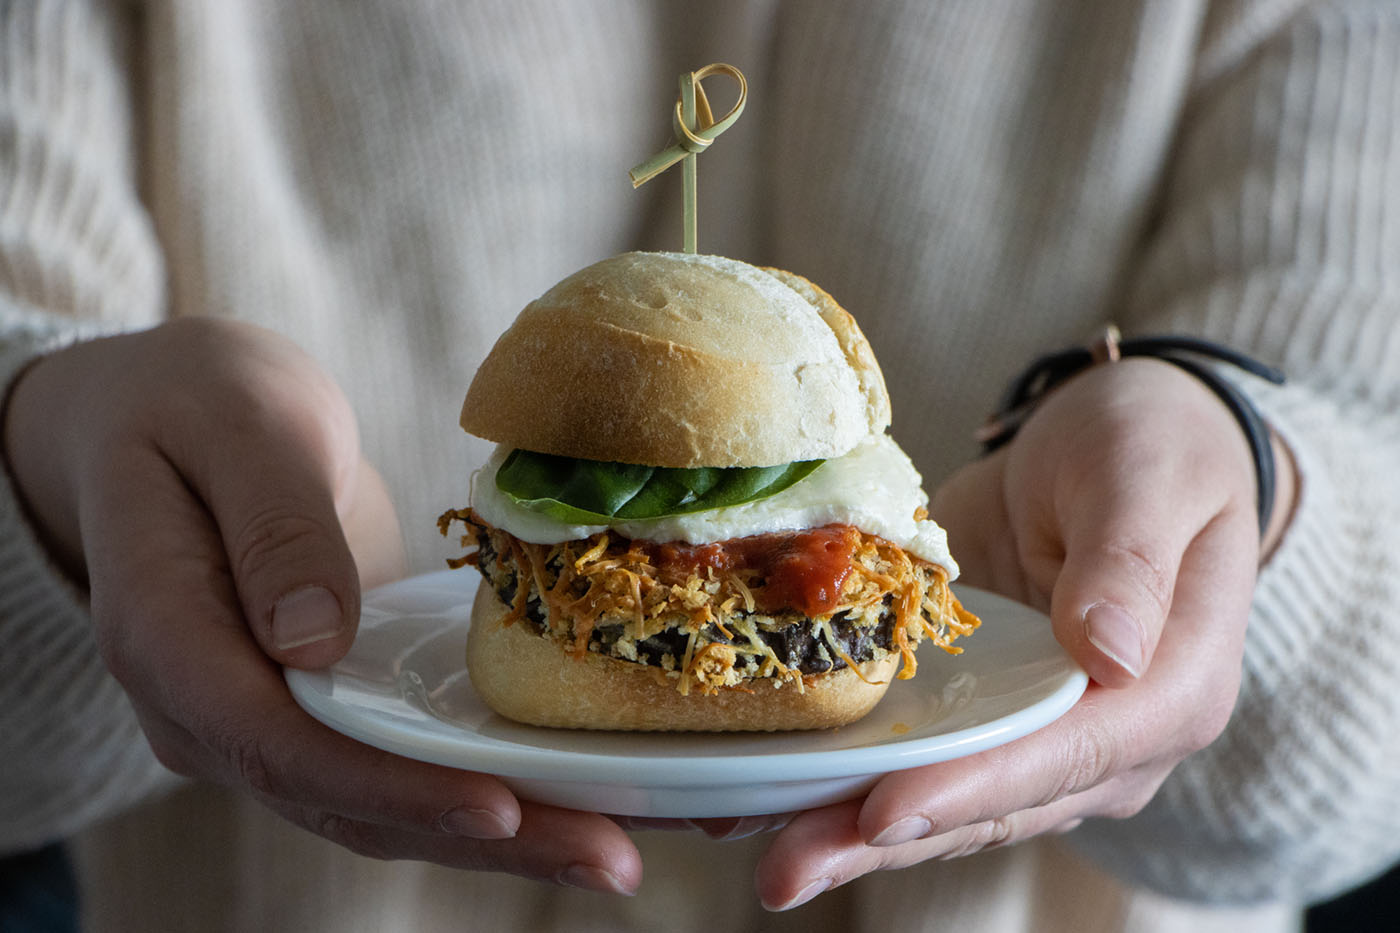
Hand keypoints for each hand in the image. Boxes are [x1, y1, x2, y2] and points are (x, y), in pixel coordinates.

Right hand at [2, 318, 639, 893]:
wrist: (166, 418)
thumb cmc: (196, 402)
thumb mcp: (239, 421)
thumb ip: (272, 521)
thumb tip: (314, 641)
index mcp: (167, 639)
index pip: (275, 744)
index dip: (390, 787)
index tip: (499, 806)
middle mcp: (211, 710)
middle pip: (347, 804)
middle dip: (484, 840)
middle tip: (613, 863)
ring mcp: (269, 718)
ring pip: (386, 805)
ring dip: (506, 837)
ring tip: (621, 850)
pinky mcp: (327, 706)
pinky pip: (406, 764)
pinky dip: (493, 785)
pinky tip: (586, 793)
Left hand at [753, 358, 1286, 909]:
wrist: (1117, 443)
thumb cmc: (1152, 447)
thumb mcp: (1147, 475)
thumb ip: (1129, 560)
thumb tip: (1108, 653)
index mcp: (1167, 693)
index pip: (1061, 757)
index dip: (968, 791)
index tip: (881, 814)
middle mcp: (1103, 741)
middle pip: (985, 805)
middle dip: (880, 841)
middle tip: (785, 871)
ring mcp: (1032, 733)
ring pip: (937, 798)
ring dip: (844, 829)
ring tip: (754, 847)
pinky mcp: (976, 708)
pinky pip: (906, 754)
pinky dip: (838, 776)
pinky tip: (757, 794)